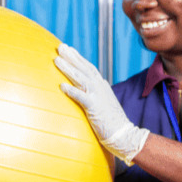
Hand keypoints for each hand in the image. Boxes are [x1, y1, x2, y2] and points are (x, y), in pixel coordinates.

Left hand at [55, 43, 148, 164]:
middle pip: (84, 68)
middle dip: (71, 57)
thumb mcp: (103, 104)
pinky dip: (72, 91)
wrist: (124, 134)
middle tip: (60, 47)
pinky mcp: (95, 108)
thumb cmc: (112, 122)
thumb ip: (94, 95)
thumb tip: (83, 92)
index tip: (68, 49)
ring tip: (57, 60)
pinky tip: (61, 86)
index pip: (89, 68)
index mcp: (102, 86)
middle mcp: (100, 87)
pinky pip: (81, 97)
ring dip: (68, 69)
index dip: (78, 58)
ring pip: (81, 79)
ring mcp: (98, 96)